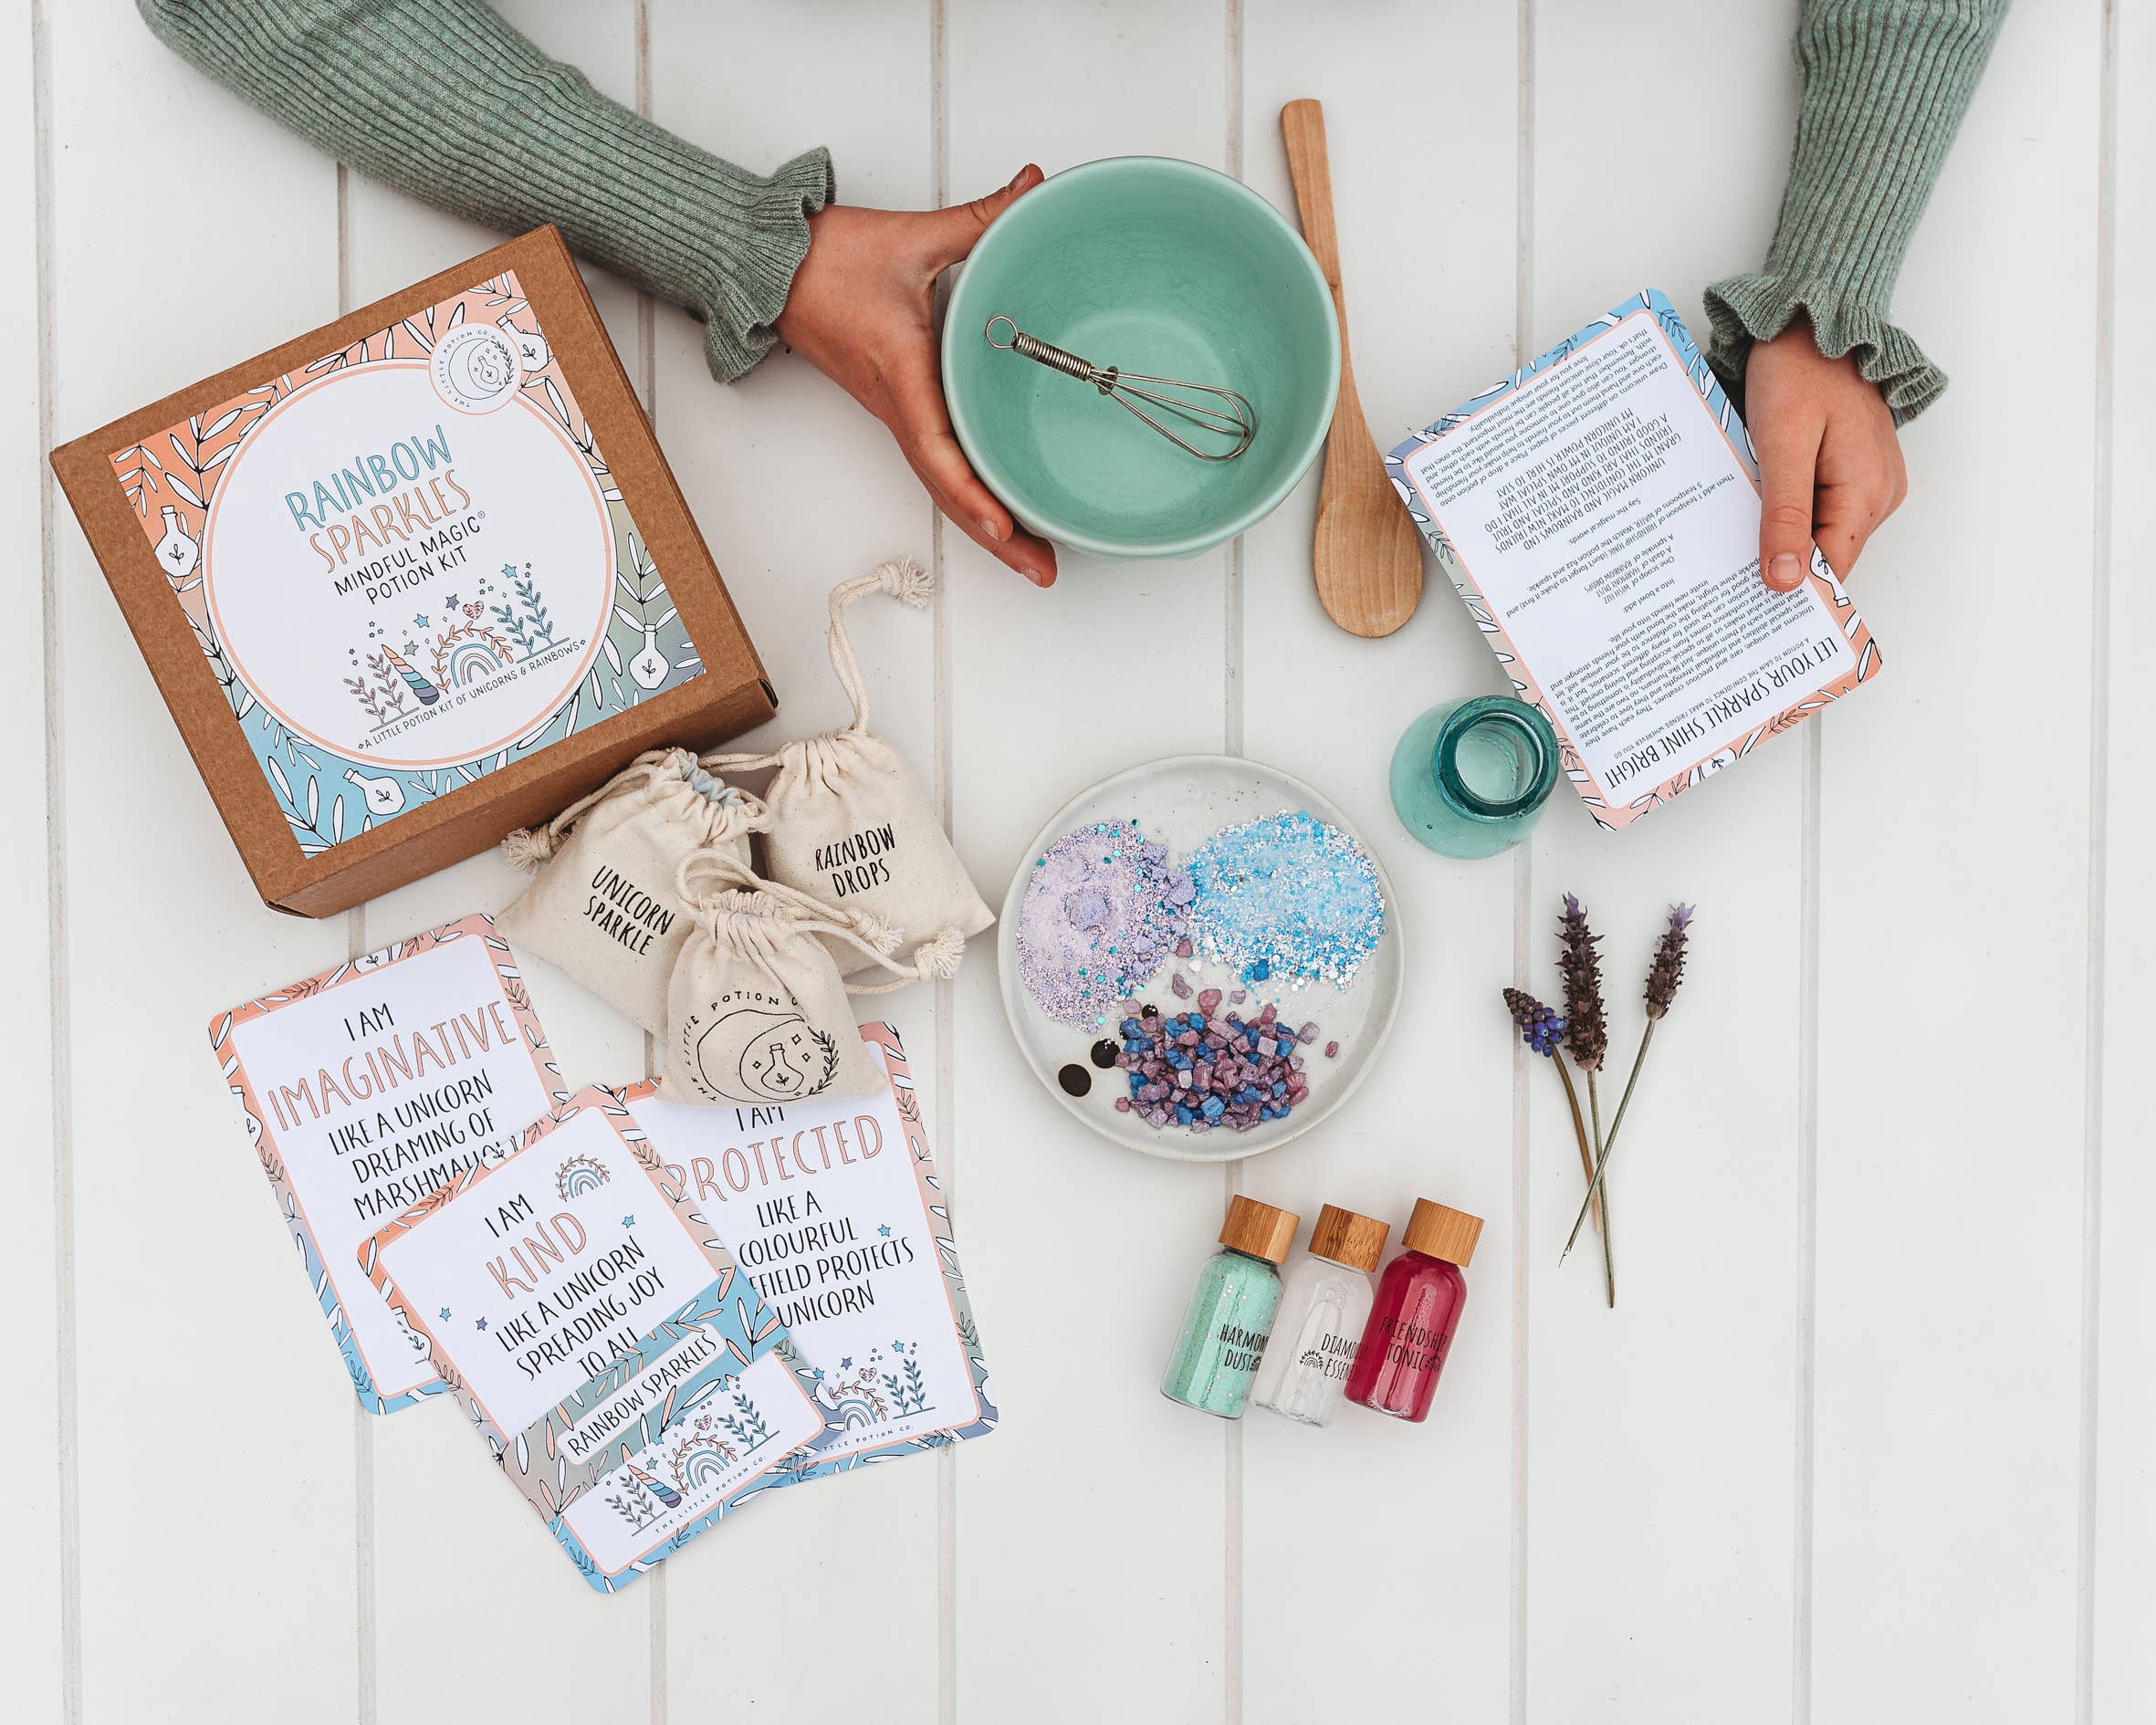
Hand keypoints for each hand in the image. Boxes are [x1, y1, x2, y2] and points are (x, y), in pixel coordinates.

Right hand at [775, 165, 1056, 586]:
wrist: (770, 268)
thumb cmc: (827, 261)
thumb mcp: (913, 236)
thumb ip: (982, 216)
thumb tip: (1036, 188)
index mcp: (900, 374)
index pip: (938, 450)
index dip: (974, 493)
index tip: (1007, 527)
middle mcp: (896, 407)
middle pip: (948, 491)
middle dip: (997, 539)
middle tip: (1046, 572)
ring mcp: (894, 414)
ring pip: (943, 486)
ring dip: (987, 528)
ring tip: (1035, 561)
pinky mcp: (896, 409)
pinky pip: (936, 466)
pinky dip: (969, 497)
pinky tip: (1002, 513)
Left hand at [1747, 315, 1906, 591]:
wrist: (1813, 321)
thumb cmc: (1799, 370)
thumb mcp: (1782, 443)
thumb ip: (1785, 514)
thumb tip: (1787, 581)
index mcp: (1868, 492)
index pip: (1832, 568)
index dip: (1792, 591)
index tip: (1745, 611)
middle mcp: (1878, 493)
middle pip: (1825, 554)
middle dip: (1779, 567)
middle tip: (1721, 585)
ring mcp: (1867, 481)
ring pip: (1818, 532)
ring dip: (1778, 538)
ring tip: (1727, 551)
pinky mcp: (1849, 469)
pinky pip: (1816, 507)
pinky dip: (1784, 513)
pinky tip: (1749, 513)